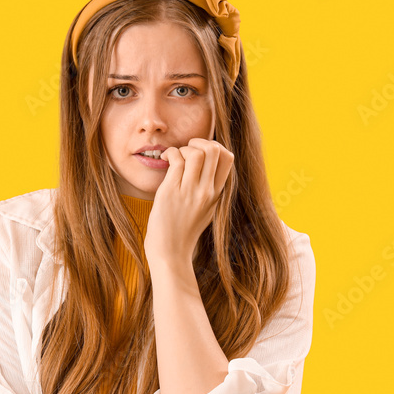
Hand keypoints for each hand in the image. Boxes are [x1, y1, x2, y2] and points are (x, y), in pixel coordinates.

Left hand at [144, 138, 234, 264]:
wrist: (170, 252)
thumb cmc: (183, 232)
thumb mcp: (205, 210)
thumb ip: (208, 191)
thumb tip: (205, 168)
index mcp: (217, 194)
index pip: (228, 158)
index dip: (215, 146)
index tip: (200, 152)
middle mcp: (207, 191)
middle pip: (214, 150)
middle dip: (198, 141)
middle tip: (186, 149)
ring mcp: (190, 191)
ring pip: (196, 152)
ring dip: (183, 148)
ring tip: (175, 157)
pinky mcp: (172, 191)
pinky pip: (176, 159)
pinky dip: (170, 153)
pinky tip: (164, 160)